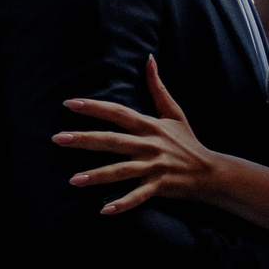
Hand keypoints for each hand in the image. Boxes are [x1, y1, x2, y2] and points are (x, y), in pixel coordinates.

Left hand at [58, 57, 226, 214]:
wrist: (211, 171)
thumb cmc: (188, 142)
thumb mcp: (174, 112)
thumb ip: (158, 87)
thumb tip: (149, 58)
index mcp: (150, 126)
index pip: (118, 113)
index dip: (94, 107)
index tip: (69, 104)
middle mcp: (150, 145)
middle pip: (113, 141)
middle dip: (85, 139)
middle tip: (58, 138)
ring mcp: (154, 167)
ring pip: (122, 171)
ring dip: (98, 176)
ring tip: (73, 180)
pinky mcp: (159, 186)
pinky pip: (139, 195)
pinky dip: (123, 204)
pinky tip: (104, 210)